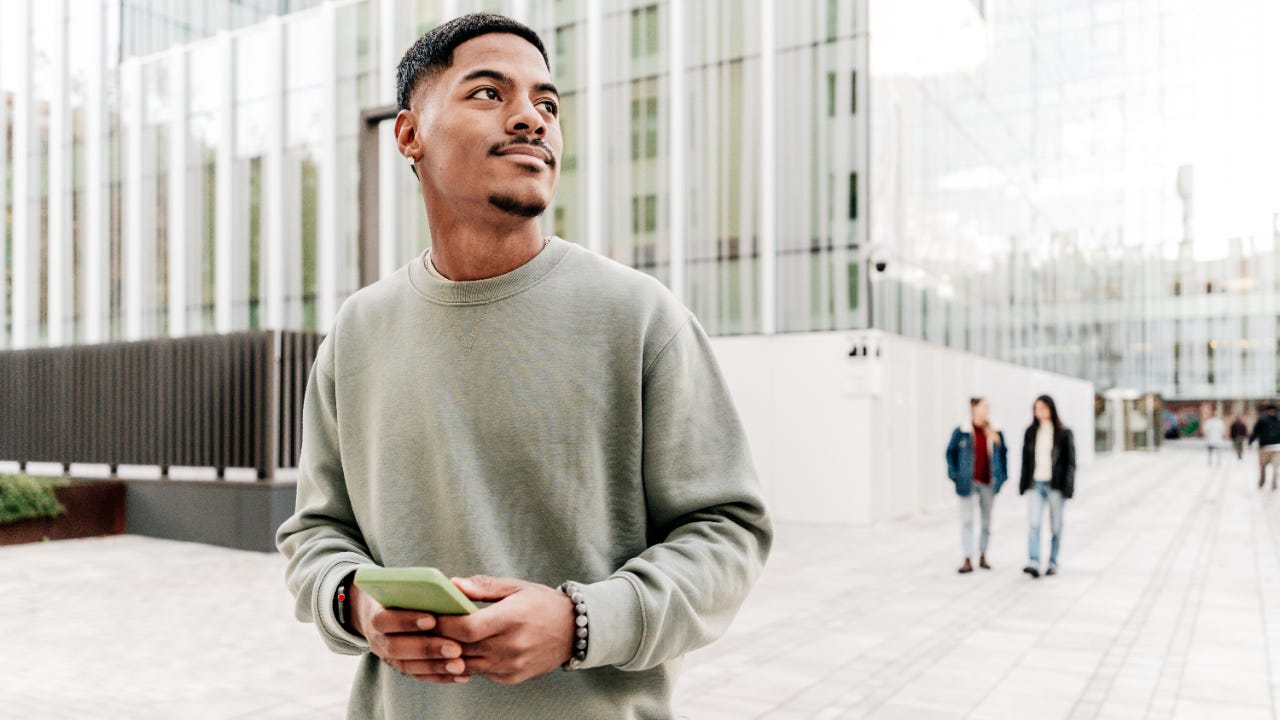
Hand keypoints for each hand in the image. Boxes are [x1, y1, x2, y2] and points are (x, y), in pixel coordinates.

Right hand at [348, 583, 471, 683]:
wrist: (381, 608)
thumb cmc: (403, 590)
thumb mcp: (408, 582)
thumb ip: (429, 584)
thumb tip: (457, 585)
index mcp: (375, 613)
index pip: (384, 619)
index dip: (406, 621)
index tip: (432, 620)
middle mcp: (377, 638)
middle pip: (396, 647)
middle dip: (426, 648)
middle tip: (455, 648)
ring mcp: (387, 656)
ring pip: (408, 666)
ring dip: (435, 667)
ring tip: (460, 665)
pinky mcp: (402, 667)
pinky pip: (419, 676)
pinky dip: (441, 677)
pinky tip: (463, 676)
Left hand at [431, 575, 574, 684]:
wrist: (574, 630)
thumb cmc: (542, 604)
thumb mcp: (516, 587)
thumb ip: (484, 587)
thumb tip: (454, 585)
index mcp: (512, 618)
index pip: (467, 628)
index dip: (444, 625)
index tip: (430, 616)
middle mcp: (512, 645)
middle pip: (462, 648)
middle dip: (440, 639)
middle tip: (425, 629)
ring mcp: (512, 665)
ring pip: (468, 664)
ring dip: (451, 653)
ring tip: (440, 640)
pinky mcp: (512, 677)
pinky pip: (481, 672)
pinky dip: (470, 662)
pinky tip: (465, 650)